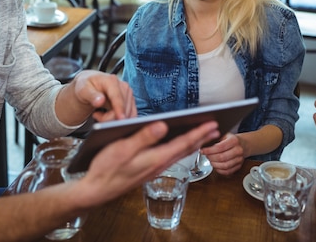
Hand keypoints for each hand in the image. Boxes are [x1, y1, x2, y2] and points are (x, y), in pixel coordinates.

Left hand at [67, 70, 135, 121]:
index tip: (121, 119)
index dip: (119, 108)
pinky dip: (119, 120)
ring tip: (99, 114)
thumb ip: (91, 95)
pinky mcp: (131, 101)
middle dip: (109, 118)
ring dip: (113, 119)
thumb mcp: (83, 90)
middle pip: (123, 108)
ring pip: (127, 114)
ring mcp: (128, 94)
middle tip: (95, 115)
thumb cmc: (86, 86)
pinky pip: (130, 115)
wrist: (92, 84)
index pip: (117, 97)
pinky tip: (107, 115)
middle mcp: (123, 86)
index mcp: (111, 80)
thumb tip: (100, 101)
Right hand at [75, 120, 220, 207]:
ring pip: (180, 154)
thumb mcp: (122, 149)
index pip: (184, 143)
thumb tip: (163, 125)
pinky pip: (172, 157)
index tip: (214, 124)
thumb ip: (143, 137)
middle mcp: (159, 164)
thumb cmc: (107, 168)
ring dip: (194, 143)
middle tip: (217, 128)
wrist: (97, 190)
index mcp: (156, 158)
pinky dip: (182, 148)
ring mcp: (155, 168)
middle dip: (202, 137)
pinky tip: (181, 144)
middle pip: (186, 149)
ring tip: (205, 135)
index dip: (200, 133)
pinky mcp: (149, 169)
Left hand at [201, 133, 244, 174]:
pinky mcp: (239, 166)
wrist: (243, 144)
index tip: (203, 150)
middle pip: (222, 157)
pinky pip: (228, 172)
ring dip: (214, 164)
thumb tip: (203, 142)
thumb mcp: (224, 134)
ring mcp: (239, 159)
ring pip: (225, 166)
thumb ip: (215, 138)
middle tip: (206, 156)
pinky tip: (215, 166)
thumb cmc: (231, 140)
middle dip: (211, 158)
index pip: (220, 147)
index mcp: (234, 140)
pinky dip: (219, 170)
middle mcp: (238, 150)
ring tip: (210, 160)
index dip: (209, 150)